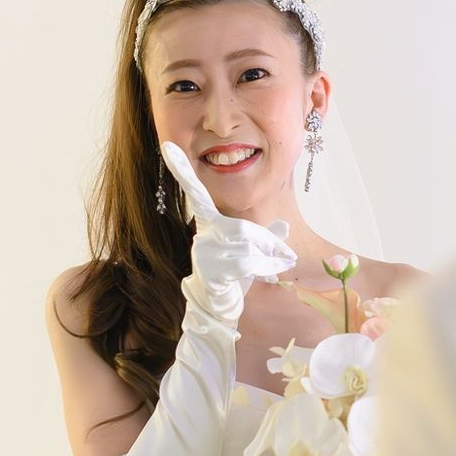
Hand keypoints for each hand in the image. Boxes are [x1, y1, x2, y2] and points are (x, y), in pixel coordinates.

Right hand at [160, 141, 297, 323]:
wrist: (218, 309)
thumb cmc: (233, 278)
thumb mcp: (252, 253)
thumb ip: (267, 238)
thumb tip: (284, 225)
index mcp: (209, 224)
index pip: (196, 193)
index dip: (183, 171)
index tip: (169, 145)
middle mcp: (202, 234)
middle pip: (243, 229)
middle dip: (268, 244)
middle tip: (286, 256)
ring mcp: (203, 254)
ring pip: (248, 247)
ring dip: (270, 259)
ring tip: (277, 267)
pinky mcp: (210, 272)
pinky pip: (247, 263)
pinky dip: (266, 268)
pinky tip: (269, 275)